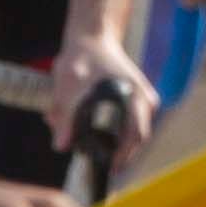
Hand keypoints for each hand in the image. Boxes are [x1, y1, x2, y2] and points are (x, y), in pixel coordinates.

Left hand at [51, 29, 155, 163]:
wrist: (92, 37)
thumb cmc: (82, 57)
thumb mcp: (68, 86)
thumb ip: (65, 117)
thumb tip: (60, 146)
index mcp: (134, 95)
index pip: (135, 135)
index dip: (123, 156)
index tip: (111, 168)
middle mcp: (145, 99)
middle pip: (135, 137)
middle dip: (114, 151)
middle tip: (97, 163)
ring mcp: (143, 99)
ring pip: (129, 131)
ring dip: (108, 139)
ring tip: (82, 139)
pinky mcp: (136, 100)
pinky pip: (126, 123)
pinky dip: (109, 129)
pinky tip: (88, 127)